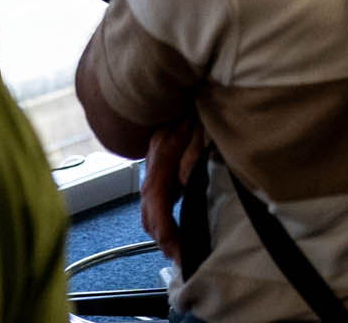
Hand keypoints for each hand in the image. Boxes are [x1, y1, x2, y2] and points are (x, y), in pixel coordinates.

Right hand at [141, 119, 203, 265]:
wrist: (185, 88)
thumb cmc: (195, 107)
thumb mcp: (200, 127)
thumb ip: (192, 152)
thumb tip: (183, 180)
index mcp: (160, 158)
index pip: (155, 204)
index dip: (166, 232)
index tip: (178, 252)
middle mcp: (152, 166)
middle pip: (147, 212)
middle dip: (163, 239)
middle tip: (181, 259)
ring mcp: (153, 167)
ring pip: (148, 208)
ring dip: (161, 231)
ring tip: (178, 251)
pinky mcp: (160, 168)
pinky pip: (156, 199)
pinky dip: (162, 218)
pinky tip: (175, 228)